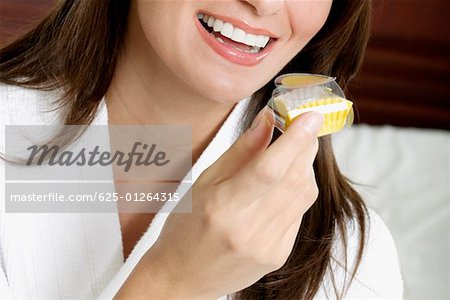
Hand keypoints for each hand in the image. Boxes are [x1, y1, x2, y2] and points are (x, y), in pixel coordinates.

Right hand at [118, 108, 323, 298]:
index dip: (294, 140)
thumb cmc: (185, 227)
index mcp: (222, 208)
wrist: (183, 277)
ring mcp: (268, 247)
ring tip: (287, 156)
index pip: (268, 169)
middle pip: (294, 180)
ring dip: (303, 167)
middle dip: (304, 147)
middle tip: (300, 128)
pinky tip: (279, 188)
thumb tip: (268, 120)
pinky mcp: (279, 255)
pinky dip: (296, 191)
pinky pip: (299, 213)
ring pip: (304, 195)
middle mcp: (249, 231)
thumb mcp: (203, 183)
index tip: (311, 115)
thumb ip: (240, 151)